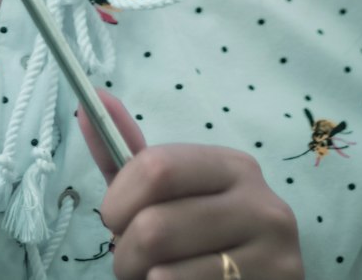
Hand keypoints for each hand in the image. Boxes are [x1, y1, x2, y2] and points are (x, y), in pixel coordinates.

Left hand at [75, 89, 304, 279]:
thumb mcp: (168, 193)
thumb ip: (128, 154)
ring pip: (165, 274)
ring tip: (153, 277)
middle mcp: (260, 201)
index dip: (119, 199)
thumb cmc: (202, 237)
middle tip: (130, 261)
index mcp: (232, 166)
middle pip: (156, 227)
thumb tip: (90, 99)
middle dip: (126, 252)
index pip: (157, 168)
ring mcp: (271, 252)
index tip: (113, 219)